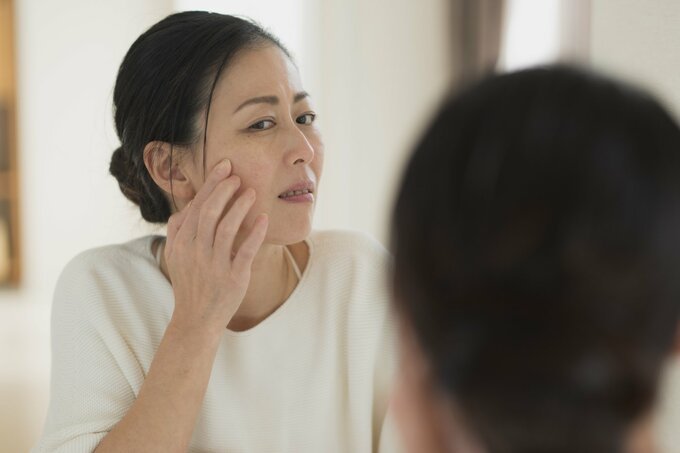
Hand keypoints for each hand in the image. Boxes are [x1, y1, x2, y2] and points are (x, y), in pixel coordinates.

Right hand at [164, 159, 267, 335]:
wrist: (196, 319)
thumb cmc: (190, 284)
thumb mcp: (175, 257)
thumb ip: (177, 232)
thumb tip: (185, 208)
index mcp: (182, 243)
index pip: (196, 206)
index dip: (211, 185)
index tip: (224, 168)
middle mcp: (196, 251)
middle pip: (210, 212)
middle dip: (224, 189)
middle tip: (238, 176)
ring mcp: (214, 265)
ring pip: (227, 228)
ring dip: (240, 206)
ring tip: (252, 192)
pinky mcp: (233, 277)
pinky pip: (246, 250)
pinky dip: (255, 232)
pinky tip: (263, 218)